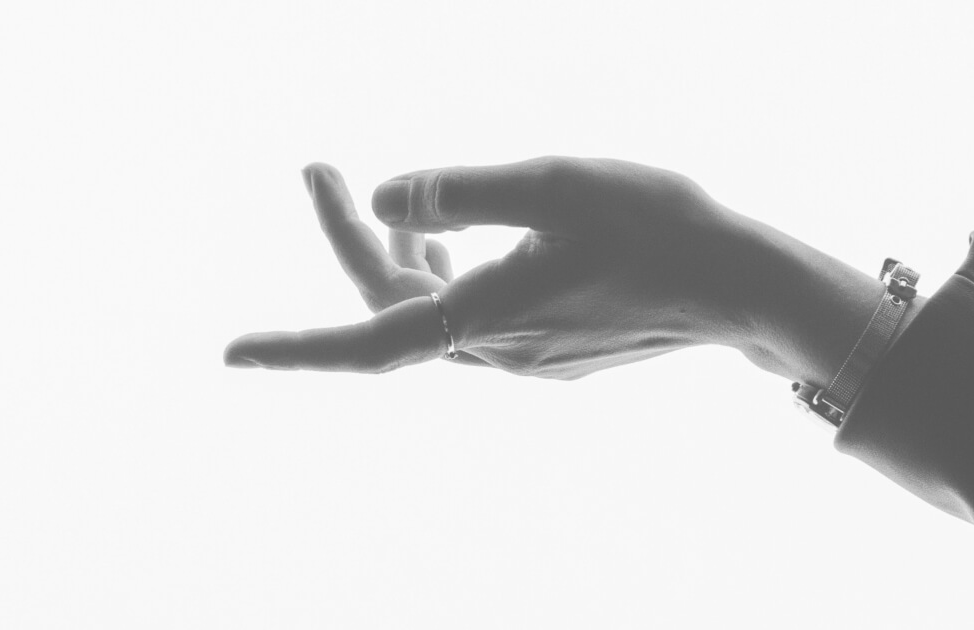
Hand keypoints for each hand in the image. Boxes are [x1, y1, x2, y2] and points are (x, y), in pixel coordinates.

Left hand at [223, 157, 882, 382]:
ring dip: (401, 258)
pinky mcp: (554, 353)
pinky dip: (448, 276)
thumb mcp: (553, 183)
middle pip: (393, 303)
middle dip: (353, 239)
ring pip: (432, 313)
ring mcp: (526, 358)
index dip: (293, 349)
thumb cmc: (656, 224)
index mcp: (483, 317)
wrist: (743, 284)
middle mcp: (494, 352)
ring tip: (395, 201)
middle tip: (324, 169)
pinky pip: (473, 319)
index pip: (364, 339)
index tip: (230, 353)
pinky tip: (472, 240)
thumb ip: (459, 192)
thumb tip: (381, 194)